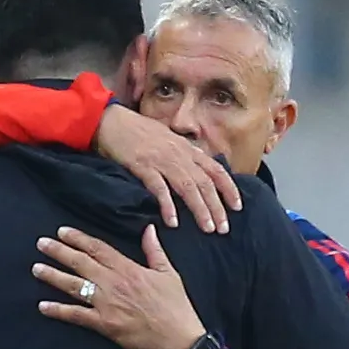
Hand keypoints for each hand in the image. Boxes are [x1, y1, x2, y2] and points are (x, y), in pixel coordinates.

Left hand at [35, 225, 208, 348]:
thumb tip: (149, 229)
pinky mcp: (105, 325)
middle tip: (41, 243)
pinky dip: (58, 310)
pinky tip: (43, 306)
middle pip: (81, 263)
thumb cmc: (177, 308)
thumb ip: (155, 251)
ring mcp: (107, 304)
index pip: (98, 248)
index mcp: (129, 269)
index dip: (78, 238)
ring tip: (36, 268)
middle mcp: (114, 284)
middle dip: (59, 251)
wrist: (179, 340)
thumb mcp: (169, 274)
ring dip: (53, 276)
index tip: (62, 231)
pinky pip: (76, 315)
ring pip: (74, 286)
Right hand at [94, 105, 238, 234]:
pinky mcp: (142, 166)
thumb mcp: (168, 140)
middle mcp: (179, 154)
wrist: (110, 120)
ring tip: (207, 228)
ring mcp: (161, 159)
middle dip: (217, 207)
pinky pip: (159, 188)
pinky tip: (173, 222)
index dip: (229, 188)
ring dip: (200, 209)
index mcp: (186, 149)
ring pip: (188, 187)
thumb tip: (198, 171)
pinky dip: (168, 205)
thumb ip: (183, 156)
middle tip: (224, 228)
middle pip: (205, 183)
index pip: (216, 170)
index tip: (237, 206)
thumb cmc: (138, 132)